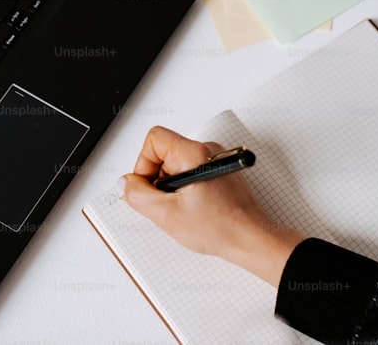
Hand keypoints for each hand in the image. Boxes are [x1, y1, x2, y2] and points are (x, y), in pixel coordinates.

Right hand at [119, 125, 304, 285]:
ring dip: (172, 188)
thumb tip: (126, 183)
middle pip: (164, 152)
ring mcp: (214, 161)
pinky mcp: (218, 172)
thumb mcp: (167, 215)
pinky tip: (193, 210)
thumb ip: (139, 196)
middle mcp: (207, 151)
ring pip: (176, 165)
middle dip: (158, 179)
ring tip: (184, 209)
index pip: (154, 139)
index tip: (149, 186)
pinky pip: (189, 173)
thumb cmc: (221, 227)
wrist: (251, 239)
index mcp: (194, 154)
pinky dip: (184, 191)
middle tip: (167, 203)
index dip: (144, 162)